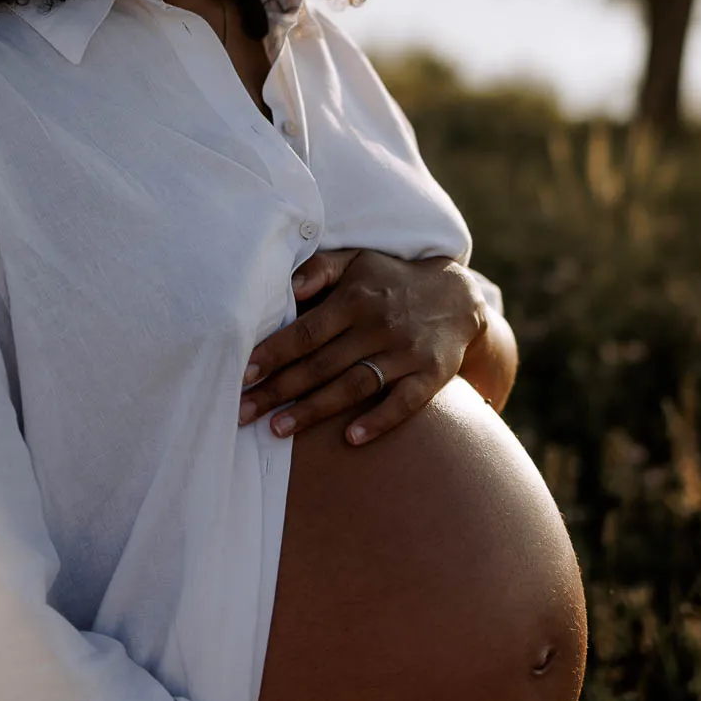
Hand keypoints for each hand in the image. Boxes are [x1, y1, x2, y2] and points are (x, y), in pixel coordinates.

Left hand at [238, 249, 486, 445]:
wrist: (458, 298)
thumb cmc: (390, 281)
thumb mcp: (357, 261)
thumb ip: (320, 269)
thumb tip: (286, 286)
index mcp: (356, 298)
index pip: (307, 330)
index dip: (274, 353)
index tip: (243, 374)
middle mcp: (380, 325)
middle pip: (322, 363)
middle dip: (279, 390)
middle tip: (242, 412)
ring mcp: (407, 352)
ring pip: (355, 385)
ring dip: (315, 410)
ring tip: (277, 430)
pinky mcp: (432, 375)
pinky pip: (404, 402)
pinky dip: (378, 420)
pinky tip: (350, 438)